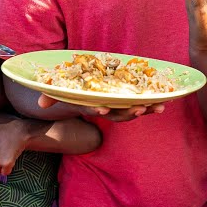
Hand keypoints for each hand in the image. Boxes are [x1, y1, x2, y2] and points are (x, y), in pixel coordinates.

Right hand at [36, 93, 163, 122]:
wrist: (79, 95)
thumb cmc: (70, 92)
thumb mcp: (59, 93)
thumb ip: (50, 96)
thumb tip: (40, 104)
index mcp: (90, 105)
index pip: (93, 109)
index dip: (99, 110)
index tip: (104, 109)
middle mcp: (105, 108)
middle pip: (118, 114)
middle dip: (129, 113)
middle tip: (139, 108)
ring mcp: (117, 106)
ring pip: (132, 112)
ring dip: (145, 110)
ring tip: (159, 107)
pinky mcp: (127, 101)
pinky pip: (140, 104)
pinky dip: (152, 103)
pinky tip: (166, 101)